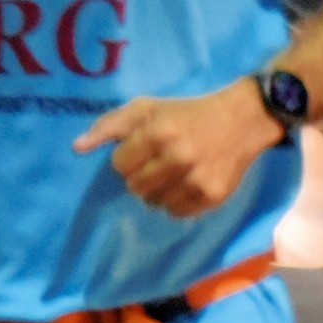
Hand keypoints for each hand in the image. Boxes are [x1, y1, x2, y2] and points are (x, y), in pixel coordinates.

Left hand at [76, 82, 288, 217]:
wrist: (244, 120)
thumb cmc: (189, 113)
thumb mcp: (149, 108)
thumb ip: (110, 126)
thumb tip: (78, 148)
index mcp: (159, 132)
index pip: (120, 165)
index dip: (128, 158)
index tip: (144, 150)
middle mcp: (178, 158)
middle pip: (135, 187)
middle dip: (142, 176)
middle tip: (159, 163)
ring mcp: (197, 180)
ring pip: (155, 203)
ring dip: (159, 192)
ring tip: (174, 175)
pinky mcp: (213, 196)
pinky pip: (178, 214)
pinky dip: (178, 203)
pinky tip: (189, 184)